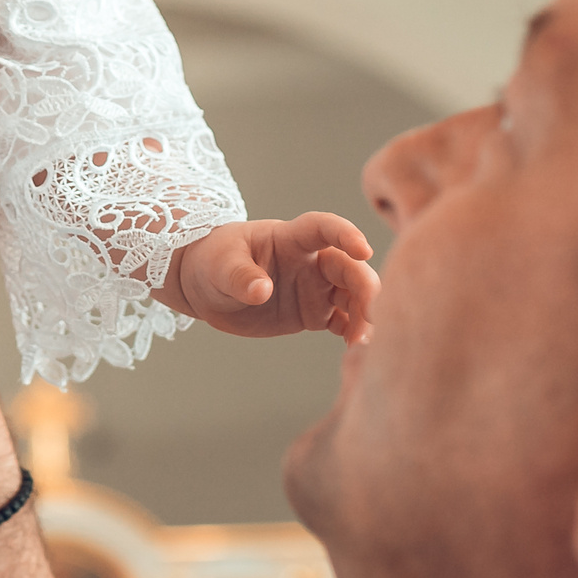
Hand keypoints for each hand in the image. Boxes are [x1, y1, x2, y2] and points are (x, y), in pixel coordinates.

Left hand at [157, 212, 379, 341]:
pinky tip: (355, 349)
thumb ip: (241, 276)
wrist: (206, 287)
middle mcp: (311, 261)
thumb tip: (261, 291)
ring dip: (365, 315)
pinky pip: (342, 321)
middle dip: (366, 288)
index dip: (345, 234)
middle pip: (349, 268)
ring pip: (353, 296)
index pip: (324, 228)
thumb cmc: (214, 261)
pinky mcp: (314, 314)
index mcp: (290, 238)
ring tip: (360, 342)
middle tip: (370, 316)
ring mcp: (315, 288)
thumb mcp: (220, 265)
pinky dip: (353, 332)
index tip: (363, 249)